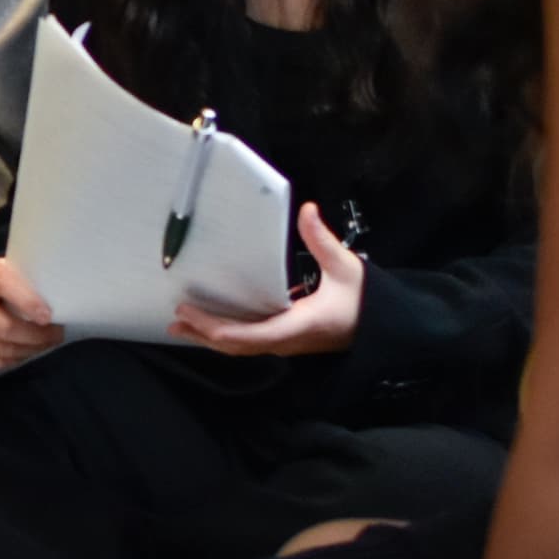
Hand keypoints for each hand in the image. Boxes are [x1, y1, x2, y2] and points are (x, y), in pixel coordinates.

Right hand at [0, 254, 62, 371]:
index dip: (25, 301)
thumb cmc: (9, 284)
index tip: (47, 317)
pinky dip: (10, 360)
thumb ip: (32, 281)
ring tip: (42, 345)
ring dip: (27, 351)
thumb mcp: (18, 273)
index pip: (0, 283)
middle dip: (35, 336)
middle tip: (55, 336)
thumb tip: (65, 302)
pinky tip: (22, 352)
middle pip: (2, 326)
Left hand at [171, 204, 364, 355]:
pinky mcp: (287, 340)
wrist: (383, 327)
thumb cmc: (365, 299)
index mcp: (297, 326)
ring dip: (211, 338)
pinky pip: (250, 343)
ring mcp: (286, 344)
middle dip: (204, 333)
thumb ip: (323, 240)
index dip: (214, 326)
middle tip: (175, 319)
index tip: (189, 311)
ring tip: (182, 325)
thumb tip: (307, 210)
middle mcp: (287, 341)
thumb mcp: (345, 266)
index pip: (247, 336)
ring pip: (241, 348)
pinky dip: (227, 336)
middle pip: (236, 346)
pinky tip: (211, 326)